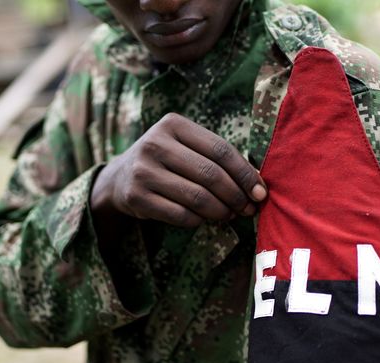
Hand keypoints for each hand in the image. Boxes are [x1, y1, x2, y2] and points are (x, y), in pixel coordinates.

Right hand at [91, 113, 266, 227]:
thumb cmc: (167, 161)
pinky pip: (180, 215)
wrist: (120, 177)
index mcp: (173, 124)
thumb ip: (217, 158)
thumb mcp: (186, 147)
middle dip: (236, 196)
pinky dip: (199, 220)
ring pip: (197, 197)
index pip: (220, 150)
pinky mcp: (136, 197)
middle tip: (248, 209)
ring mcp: (143, 171)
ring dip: (221, 211)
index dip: (245, 174)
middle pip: (210, 174)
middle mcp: (155, 144)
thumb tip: (257, 184)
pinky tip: (206, 219)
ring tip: (230, 215)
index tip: (260, 192)